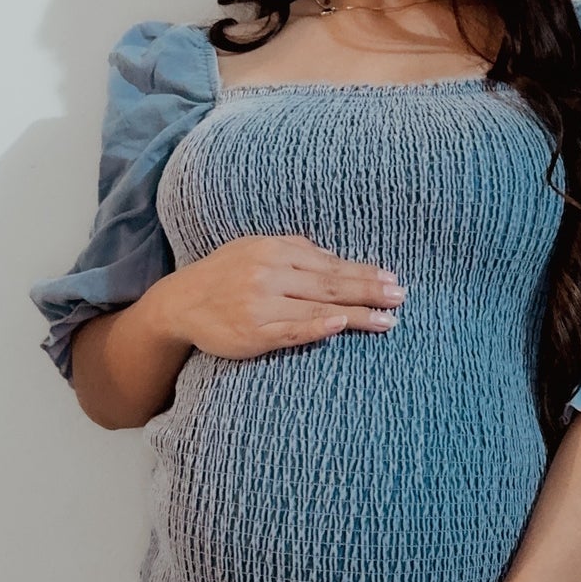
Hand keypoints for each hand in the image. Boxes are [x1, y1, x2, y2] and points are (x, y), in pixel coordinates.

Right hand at [153, 234, 405, 359]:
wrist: (180, 303)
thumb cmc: (223, 276)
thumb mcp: (254, 249)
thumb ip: (294, 250)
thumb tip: (333, 257)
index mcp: (274, 251)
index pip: (329, 264)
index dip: (362, 272)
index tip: (391, 278)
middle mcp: (270, 274)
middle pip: (330, 284)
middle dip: (369, 290)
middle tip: (400, 296)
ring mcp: (262, 304)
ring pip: (318, 307)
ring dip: (356, 314)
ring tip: (387, 320)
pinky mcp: (254, 332)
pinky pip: (291, 330)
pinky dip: (316, 327)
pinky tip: (339, 325)